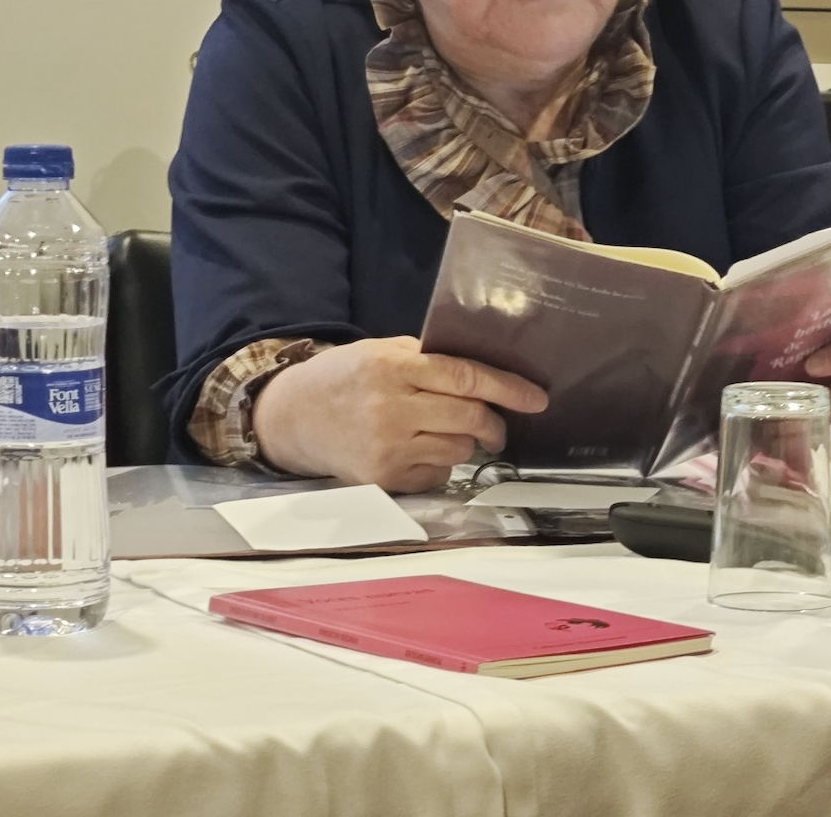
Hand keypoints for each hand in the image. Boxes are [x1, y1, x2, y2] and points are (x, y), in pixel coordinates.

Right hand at [252, 336, 547, 492]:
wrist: (293, 417)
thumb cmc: (346, 378)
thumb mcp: (382, 351)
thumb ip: (429, 360)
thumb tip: (489, 375)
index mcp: (393, 366)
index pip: (465, 377)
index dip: (508, 388)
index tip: (537, 398)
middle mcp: (391, 408)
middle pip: (469, 417)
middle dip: (493, 423)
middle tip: (496, 425)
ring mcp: (386, 448)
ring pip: (458, 450)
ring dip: (464, 443)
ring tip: (440, 432)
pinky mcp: (383, 479)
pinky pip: (437, 475)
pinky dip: (439, 464)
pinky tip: (416, 450)